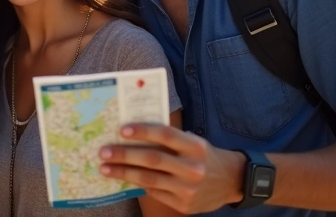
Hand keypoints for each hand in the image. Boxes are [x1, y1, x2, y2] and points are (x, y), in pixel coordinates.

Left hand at [98, 123, 246, 213]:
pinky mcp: (184, 204)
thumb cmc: (205, 156)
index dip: (143, 132)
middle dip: (124, 155)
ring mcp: (188, 188)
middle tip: (103, 152)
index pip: (165, 135)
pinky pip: (155, 192)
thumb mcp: (194, 142)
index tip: (121, 130)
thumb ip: (170, 139)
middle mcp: (193, 168)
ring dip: (123, 173)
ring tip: (105, 168)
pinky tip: (123, 178)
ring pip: (149, 179)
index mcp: (196, 147)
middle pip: (153, 159)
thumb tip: (134, 132)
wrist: (232, 182)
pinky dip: (137, 184)